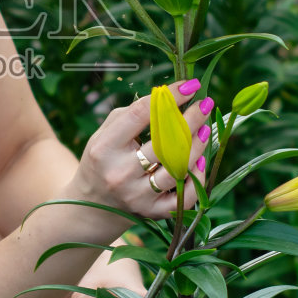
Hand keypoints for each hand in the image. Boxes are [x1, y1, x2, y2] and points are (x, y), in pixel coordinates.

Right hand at [67, 79, 212, 223]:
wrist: (92, 205)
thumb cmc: (104, 159)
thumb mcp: (104, 134)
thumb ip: (132, 114)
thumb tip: (170, 97)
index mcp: (105, 147)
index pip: (140, 114)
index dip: (169, 97)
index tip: (190, 85)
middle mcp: (119, 173)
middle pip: (164, 142)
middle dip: (190, 119)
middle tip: (206, 103)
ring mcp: (136, 195)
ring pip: (178, 168)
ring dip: (197, 145)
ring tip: (205, 129)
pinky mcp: (151, 212)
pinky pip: (184, 196)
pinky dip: (196, 178)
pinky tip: (200, 161)